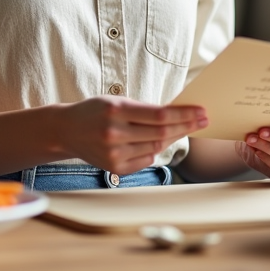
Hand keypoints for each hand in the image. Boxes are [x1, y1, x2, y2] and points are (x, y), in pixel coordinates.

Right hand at [56, 97, 208, 175]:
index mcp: (115, 110)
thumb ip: (143, 109)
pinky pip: (146, 159)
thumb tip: (177, 115)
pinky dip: (153, 150)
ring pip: (155, 147)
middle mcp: (114, 133)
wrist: (66, 130)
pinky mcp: (114, 168)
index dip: (184, 114)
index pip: (159, 115)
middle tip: (203, 120)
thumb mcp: (116, 102)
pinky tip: (155, 141)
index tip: (201, 112)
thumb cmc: (94, 112)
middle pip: (161, 132)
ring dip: (172, 138)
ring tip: (181, 128)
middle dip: (186, 125)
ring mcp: (114, 153)